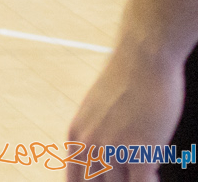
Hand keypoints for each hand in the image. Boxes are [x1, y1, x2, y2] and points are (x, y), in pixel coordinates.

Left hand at [65, 43, 183, 180]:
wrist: (143, 60)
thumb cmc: (126, 80)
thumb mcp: (98, 108)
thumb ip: (96, 133)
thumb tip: (102, 156)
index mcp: (76, 134)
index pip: (75, 177)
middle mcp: (89, 145)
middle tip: (126, 175)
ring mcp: (113, 151)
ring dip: (132, 180)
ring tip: (144, 168)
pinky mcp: (139, 154)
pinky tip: (154, 173)